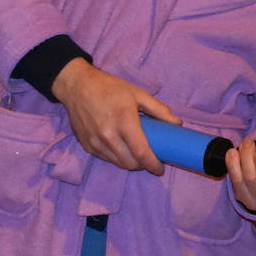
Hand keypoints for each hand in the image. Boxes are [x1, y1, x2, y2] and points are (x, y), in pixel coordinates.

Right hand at [51, 58, 176, 174]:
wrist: (78, 86)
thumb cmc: (111, 88)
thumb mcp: (139, 94)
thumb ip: (160, 110)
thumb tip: (177, 124)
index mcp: (124, 122)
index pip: (141, 153)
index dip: (153, 165)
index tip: (160, 169)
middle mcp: (108, 136)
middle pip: (130, 163)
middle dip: (143, 165)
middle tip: (150, 157)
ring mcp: (95, 143)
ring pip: (118, 164)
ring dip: (130, 163)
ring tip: (137, 154)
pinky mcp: (87, 146)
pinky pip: (107, 159)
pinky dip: (117, 158)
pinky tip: (122, 148)